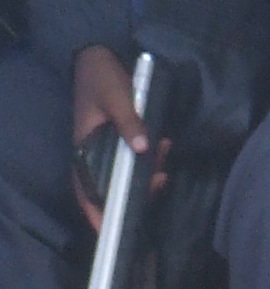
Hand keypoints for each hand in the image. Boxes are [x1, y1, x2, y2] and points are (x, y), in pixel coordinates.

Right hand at [67, 44, 163, 227]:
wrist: (100, 56)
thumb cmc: (103, 79)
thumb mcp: (117, 98)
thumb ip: (130, 122)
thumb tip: (143, 148)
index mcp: (83, 149)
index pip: (86, 191)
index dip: (97, 213)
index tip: (111, 231)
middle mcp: (94, 153)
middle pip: (111, 186)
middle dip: (135, 192)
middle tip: (160, 182)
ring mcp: (108, 147)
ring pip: (128, 173)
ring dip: (148, 173)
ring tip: (166, 166)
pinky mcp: (122, 138)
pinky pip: (137, 156)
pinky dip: (152, 157)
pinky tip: (166, 147)